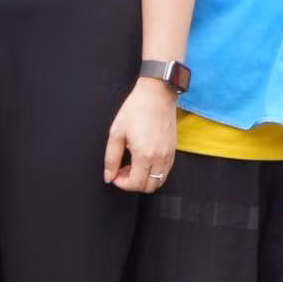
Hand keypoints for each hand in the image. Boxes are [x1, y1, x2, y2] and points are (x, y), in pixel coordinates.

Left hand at [103, 78, 178, 194]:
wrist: (157, 94)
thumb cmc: (136, 109)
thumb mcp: (116, 133)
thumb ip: (111, 158)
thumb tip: (109, 176)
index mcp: (144, 154)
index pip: (135, 184)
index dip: (122, 183)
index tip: (115, 175)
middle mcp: (160, 158)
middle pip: (148, 187)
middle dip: (133, 183)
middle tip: (122, 170)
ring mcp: (169, 155)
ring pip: (159, 181)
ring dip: (144, 179)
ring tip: (133, 165)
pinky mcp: (173, 150)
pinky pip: (165, 171)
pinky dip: (154, 172)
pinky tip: (144, 160)